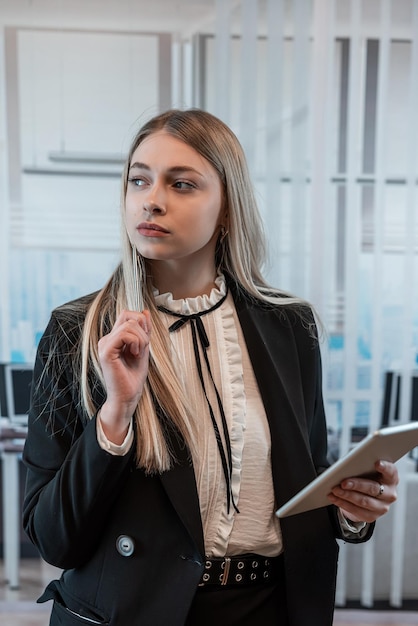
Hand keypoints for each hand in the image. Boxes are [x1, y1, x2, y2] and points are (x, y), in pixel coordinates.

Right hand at [97, 309, 150, 442]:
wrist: (128, 396)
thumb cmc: (133, 377)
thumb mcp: (143, 348)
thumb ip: (144, 330)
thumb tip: (145, 311)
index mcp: (114, 338)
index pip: (127, 314)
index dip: (141, 322)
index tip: (145, 340)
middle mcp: (107, 339)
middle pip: (128, 315)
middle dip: (143, 330)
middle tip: (142, 348)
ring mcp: (104, 344)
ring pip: (128, 325)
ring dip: (141, 338)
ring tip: (138, 353)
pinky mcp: (106, 352)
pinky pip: (123, 334)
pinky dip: (135, 342)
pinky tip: (135, 354)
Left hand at [327, 460, 398, 523]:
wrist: (366, 496)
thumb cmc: (366, 476)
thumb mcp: (367, 469)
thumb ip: (363, 466)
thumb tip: (347, 465)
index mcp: (391, 478)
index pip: (391, 472)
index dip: (385, 467)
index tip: (376, 463)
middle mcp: (390, 494)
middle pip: (373, 489)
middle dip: (357, 485)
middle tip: (343, 482)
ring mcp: (382, 507)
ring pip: (364, 501)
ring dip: (347, 495)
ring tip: (335, 489)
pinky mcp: (372, 516)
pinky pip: (356, 511)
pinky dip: (342, 503)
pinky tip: (334, 497)